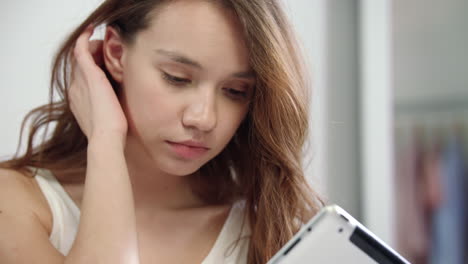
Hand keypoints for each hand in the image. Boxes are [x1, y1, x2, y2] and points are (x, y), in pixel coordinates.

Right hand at [69, 25, 127, 144]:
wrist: (107, 137)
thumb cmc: (111, 133)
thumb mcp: (109, 118)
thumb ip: (110, 109)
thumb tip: (119, 108)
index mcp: (79, 100)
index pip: (81, 77)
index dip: (91, 68)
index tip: (103, 64)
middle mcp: (75, 89)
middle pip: (79, 65)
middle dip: (91, 55)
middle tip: (104, 50)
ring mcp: (80, 81)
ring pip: (81, 56)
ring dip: (92, 47)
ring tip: (103, 44)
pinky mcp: (89, 75)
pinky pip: (81, 49)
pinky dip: (85, 38)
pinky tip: (92, 30)